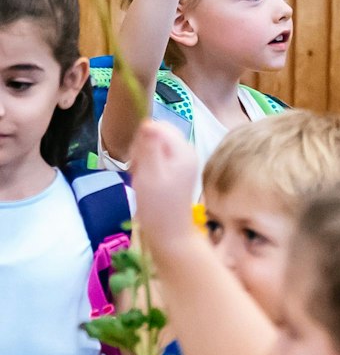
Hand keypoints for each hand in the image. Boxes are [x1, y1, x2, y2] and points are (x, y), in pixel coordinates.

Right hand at [129, 122, 204, 250]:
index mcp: (183, 151)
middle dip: (142, 149)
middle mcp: (186, 152)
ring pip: (154, 145)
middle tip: (139, 170)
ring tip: (142, 177)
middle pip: (157, 133)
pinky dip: (147, 166)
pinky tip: (146, 180)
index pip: (158, 126)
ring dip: (143, 158)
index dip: (142, 139)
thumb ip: (148, 148)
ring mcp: (182, 161)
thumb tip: (147, 123)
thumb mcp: (149, 174)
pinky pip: (157, 157)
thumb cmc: (157, 205)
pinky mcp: (176, 169)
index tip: (138, 159)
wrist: (169, 231)